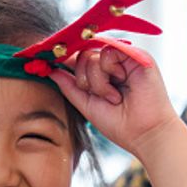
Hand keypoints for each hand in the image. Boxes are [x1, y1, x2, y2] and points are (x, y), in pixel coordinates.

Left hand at [49, 45, 178, 157]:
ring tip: (113, 97)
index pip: (78, 59)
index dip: (63, 60)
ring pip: (91, 55)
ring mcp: (125, 58)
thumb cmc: (120, 124)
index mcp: (103, 73)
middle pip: (81, 55)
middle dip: (83, 79)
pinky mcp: (137, 54)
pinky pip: (107, 51)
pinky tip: (119, 88)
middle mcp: (114, 63)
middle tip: (99, 96)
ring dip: (96, 82)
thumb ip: (69, 86)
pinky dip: (107, 72)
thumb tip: (49, 69)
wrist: (145, 134)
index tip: (41, 62)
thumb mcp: (86, 104)